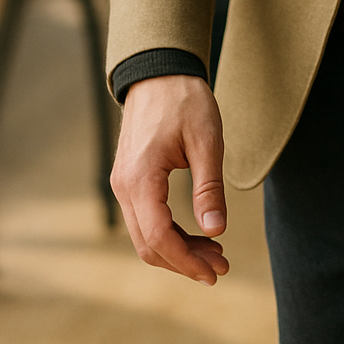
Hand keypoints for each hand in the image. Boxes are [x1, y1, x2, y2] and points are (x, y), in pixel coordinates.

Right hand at [111, 74, 229, 284]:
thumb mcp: (206, 140)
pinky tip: (196, 234)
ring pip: (146, 236)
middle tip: (221, 266)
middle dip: (185, 261)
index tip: (215, 272)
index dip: (187, 261)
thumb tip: (217, 230)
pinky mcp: (129, 181)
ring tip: (214, 253)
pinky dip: (169, 233)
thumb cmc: (185, 100)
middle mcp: (124, 187)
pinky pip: (145, 220)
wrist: (159, 72)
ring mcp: (123, 185)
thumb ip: (209, 188)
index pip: (160, 237)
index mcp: (141, 179)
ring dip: (178, 250)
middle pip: (150, 244)